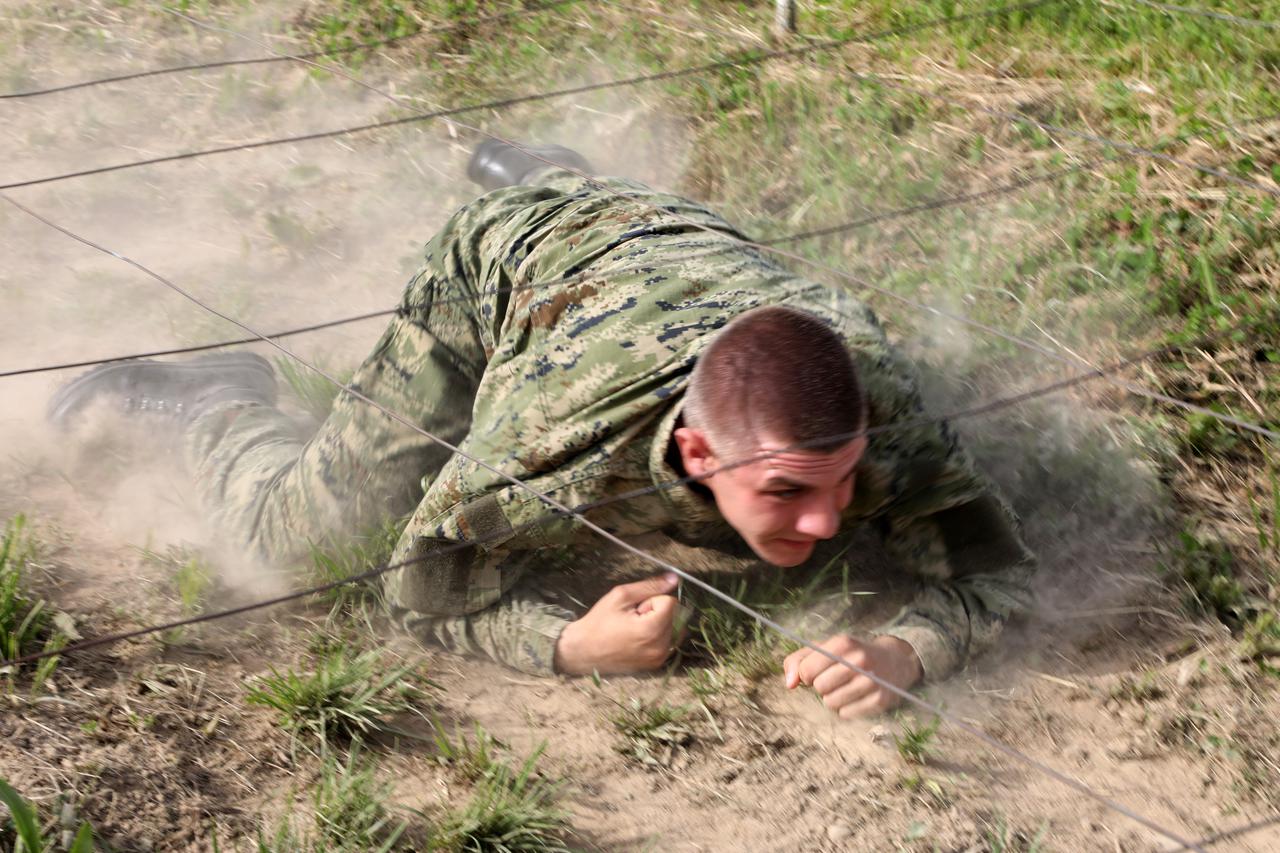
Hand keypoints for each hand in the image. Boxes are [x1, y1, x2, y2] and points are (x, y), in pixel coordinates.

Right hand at [554, 573, 682, 675]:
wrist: (583, 651)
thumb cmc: (599, 622)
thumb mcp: (621, 596)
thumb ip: (650, 586)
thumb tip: (674, 579)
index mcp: (652, 630)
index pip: (670, 601)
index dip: (651, 600)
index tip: (635, 609)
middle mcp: (661, 647)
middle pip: (673, 615)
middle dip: (656, 612)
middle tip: (633, 619)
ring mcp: (659, 658)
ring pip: (673, 627)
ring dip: (658, 623)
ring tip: (635, 629)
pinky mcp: (656, 664)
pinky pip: (668, 640)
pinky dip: (657, 635)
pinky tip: (638, 638)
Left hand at [783, 634, 922, 717]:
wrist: (894, 660)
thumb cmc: (851, 654)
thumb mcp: (825, 648)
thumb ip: (798, 660)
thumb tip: (789, 684)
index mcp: (842, 643)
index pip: (806, 670)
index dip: (806, 675)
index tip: (815, 672)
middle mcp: (859, 661)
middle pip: (819, 687)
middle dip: (821, 686)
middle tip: (833, 679)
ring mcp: (871, 681)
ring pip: (831, 703)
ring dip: (832, 699)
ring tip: (845, 687)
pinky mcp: (880, 700)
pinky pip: (846, 714)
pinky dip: (846, 709)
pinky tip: (856, 696)